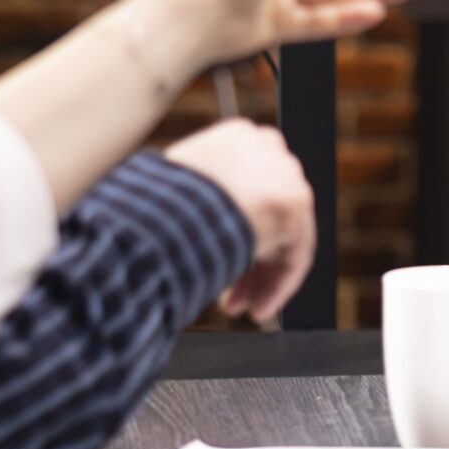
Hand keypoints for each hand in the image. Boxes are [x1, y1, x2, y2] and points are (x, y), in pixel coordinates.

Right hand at [162, 119, 316, 321]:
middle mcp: (266, 150)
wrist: (167, 205)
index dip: (230, 228)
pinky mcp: (294, 204)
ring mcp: (284, 175)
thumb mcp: (169, 187)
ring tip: (244, 309)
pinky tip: (259, 309)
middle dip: (248, 259)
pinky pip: (294, 253)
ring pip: (281, 236)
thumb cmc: (154, 202)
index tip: (217, 257)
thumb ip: (193, 197)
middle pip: (264, 212)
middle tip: (232, 294)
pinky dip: (278, 284)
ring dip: (261, 278)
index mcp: (236, 139)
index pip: (245, 187)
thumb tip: (176, 225)